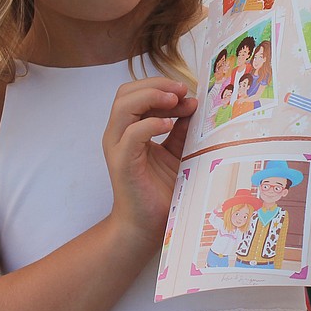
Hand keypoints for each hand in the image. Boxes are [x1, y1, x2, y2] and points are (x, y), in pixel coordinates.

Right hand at [102, 77, 197, 246]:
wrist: (145, 225)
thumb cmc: (160, 191)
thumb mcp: (175, 153)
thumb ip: (180, 129)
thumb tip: (193, 104)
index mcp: (128, 129)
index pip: (136, 93)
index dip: (160, 86)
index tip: (187, 92)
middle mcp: (118, 134)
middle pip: (126, 93)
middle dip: (156, 85)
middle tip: (181, 90)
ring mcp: (118, 148)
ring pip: (124, 106)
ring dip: (151, 97)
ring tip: (175, 101)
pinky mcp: (122, 163)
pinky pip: (131, 134)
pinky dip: (150, 124)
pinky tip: (169, 124)